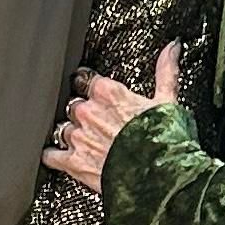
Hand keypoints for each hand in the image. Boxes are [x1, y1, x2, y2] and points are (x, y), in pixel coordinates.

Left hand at [42, 44, 179, 197]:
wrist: (160, 177)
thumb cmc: (165, 140)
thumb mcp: (168, 101)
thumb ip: (166, 71)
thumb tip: (173, 47)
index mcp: (108, 93)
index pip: (85, 78)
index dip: (87, 84)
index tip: (90, 88)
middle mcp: (88, 112)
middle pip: (73, 104)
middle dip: (81, 113)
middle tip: (94, 122)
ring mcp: (79, 137)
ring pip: (62, 128)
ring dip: (69, 134)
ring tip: (81, 141)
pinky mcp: (73, 162)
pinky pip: (51, 156)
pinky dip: (52, 156)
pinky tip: (56, 156)